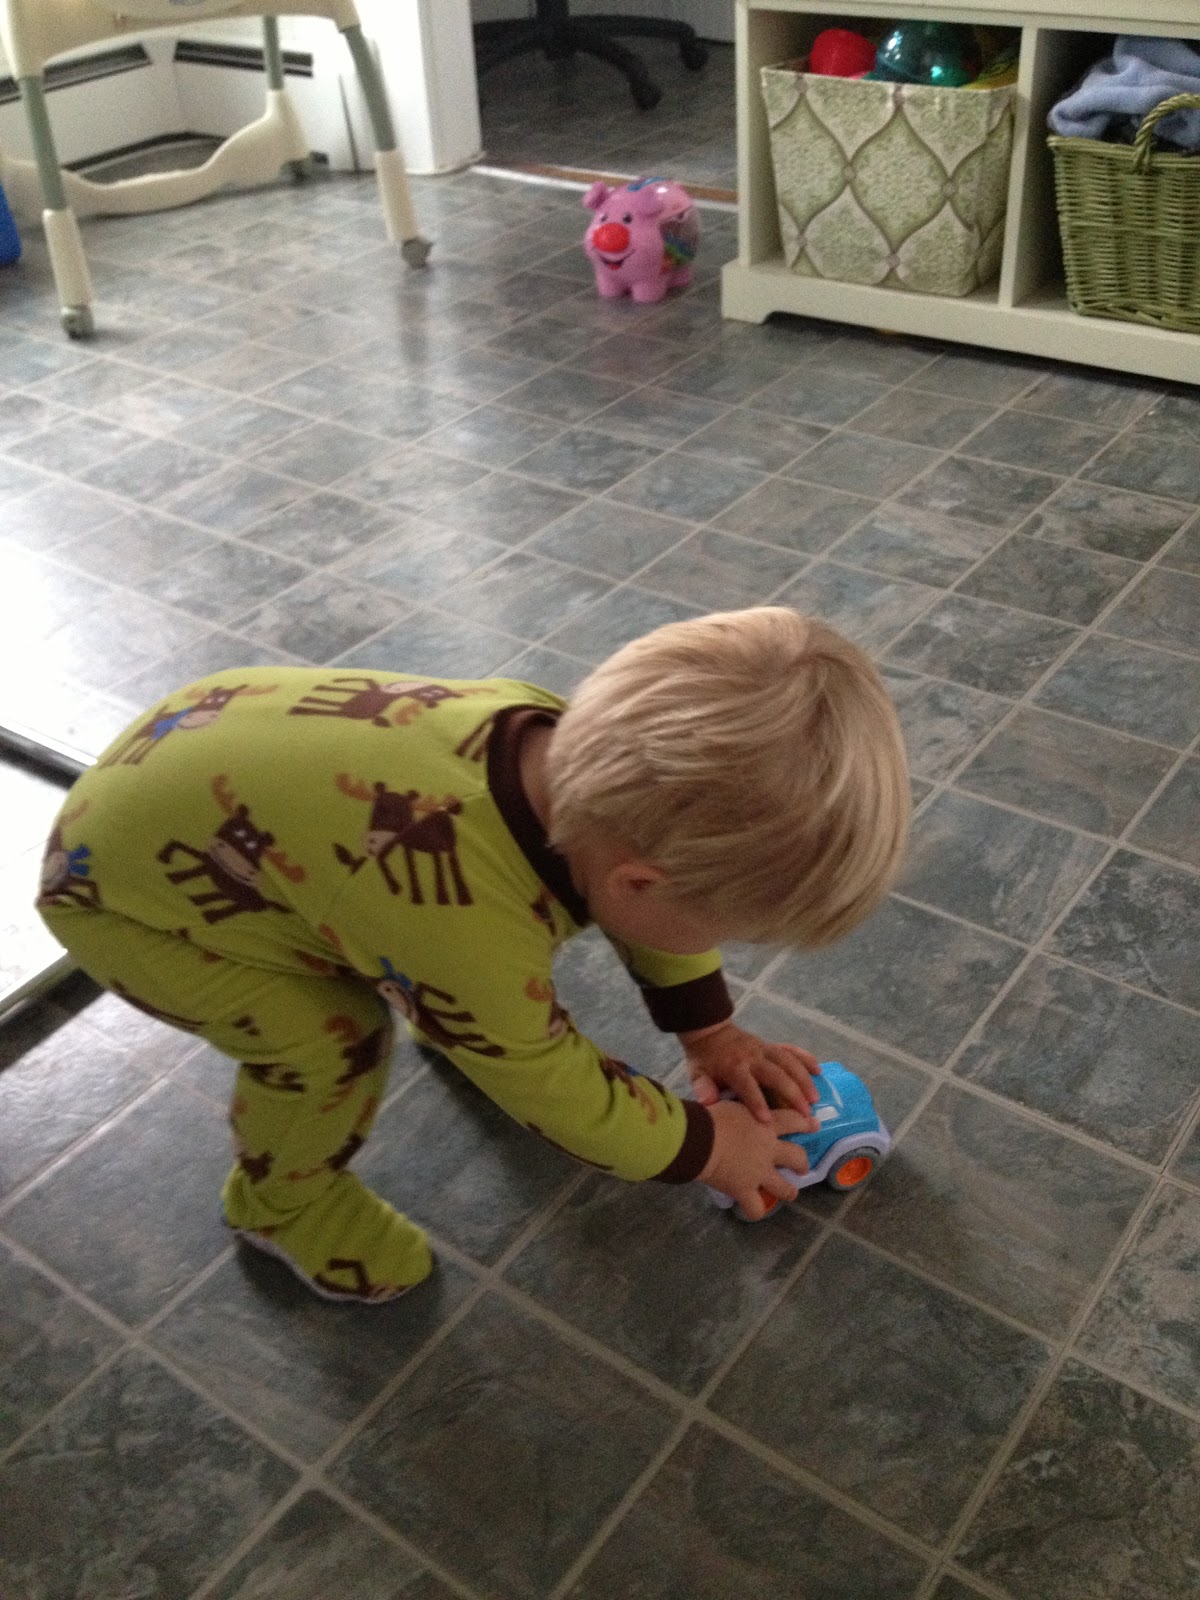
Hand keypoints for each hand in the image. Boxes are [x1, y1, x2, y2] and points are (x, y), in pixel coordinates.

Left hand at [682, 1021, 820, 1124]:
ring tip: (815, 1098)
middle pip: (776, 1074)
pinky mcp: (771, 1046)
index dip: (757, 1103)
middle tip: (806, 1114)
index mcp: (733, 1067)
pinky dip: (805, 1058)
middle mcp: (752, 1057)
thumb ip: (703, 1088)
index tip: (768, 1122)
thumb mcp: (697, 1074)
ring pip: (788, 1062)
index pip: (747, 1086)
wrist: (710, 1031)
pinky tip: (818, 1071)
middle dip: (792, 1093)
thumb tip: (707, 1102)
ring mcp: (764, 1049)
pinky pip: (791, 1050)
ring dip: (803, 1080)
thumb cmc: (704, 1060)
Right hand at [698, 1100, 810, 1219]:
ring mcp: (760, 1173)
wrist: (699, 1139)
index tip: (815, 1125)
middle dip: (801, 1163)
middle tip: (801, 1166)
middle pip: (797, 1157)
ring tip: (789, 1192)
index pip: (793, 1121)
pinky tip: (753, 1208)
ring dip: (789, 1191)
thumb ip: (742, 1110)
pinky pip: (756, 1208)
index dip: (805, 1123)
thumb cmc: (711, 1116)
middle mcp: (769, 1150)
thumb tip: (738, 1111)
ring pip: (785, 1188)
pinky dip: (755, 1210)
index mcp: (766, 1125)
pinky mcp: (745, 1191)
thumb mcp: (731, 1104)